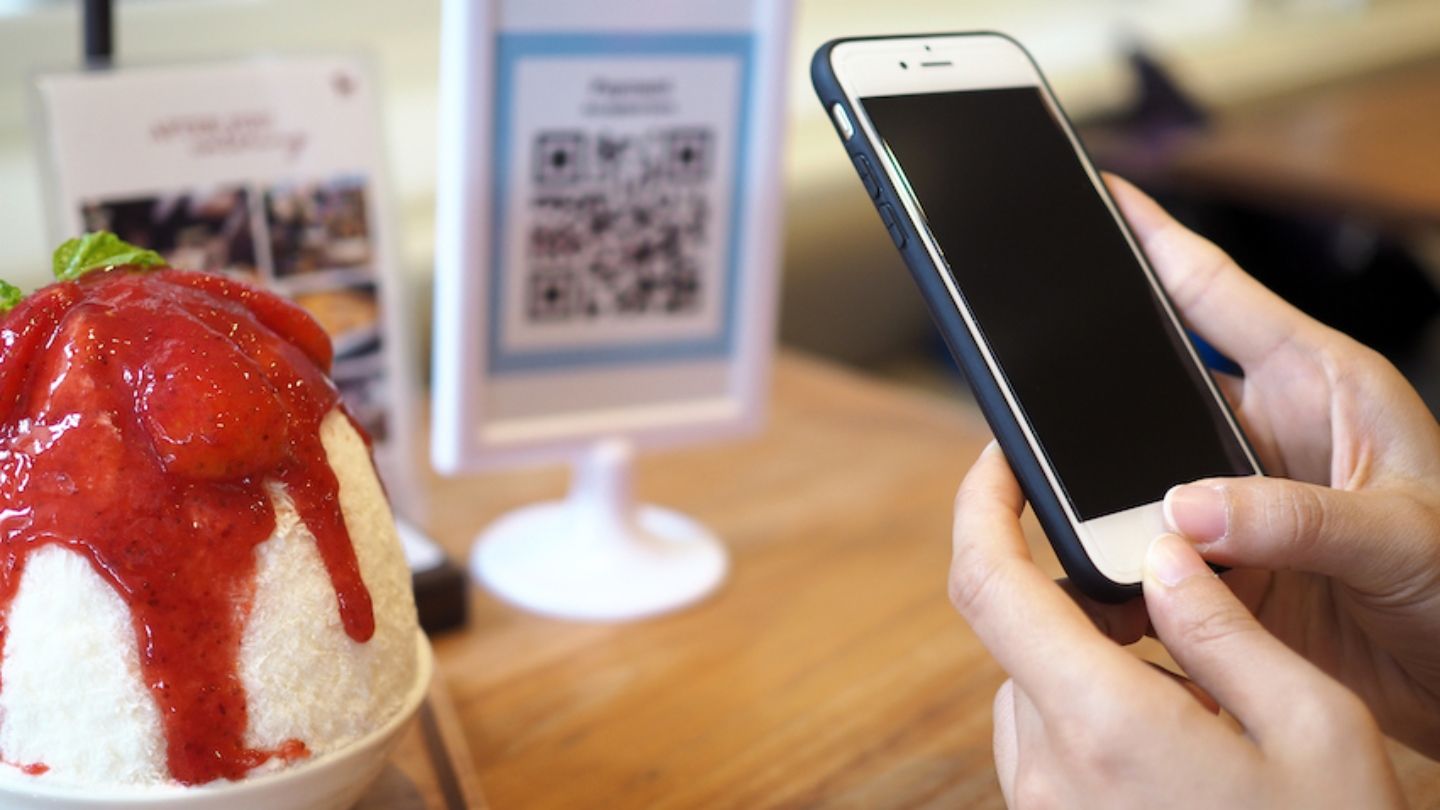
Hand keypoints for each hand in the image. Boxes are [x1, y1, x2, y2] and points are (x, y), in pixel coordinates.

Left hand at [953, 444, 1405, 808]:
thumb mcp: (1313, 725)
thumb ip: (1223, 625)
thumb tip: (1162, 553)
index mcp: (1102, 723)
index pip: (989, 583)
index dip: (981, 505)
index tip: (1000, 460)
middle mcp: (1048, 771)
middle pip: (1017, 635)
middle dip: (1077, 599)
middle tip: (1160, 597)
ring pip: (1032, 689)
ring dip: (1089, 663)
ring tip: (1194, 696)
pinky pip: (1046, 744)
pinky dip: (1090, 715)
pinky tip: (1173, 742)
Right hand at [1106, 176, 1439, 758]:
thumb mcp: (1402, 535)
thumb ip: (1297, 517)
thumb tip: (1183, 510)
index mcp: (1319, 383)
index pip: (1214, 290)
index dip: (1152, 237)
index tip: (1096, 195)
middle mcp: (1270, 432)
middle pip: (1157, 385)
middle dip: (1097, 380)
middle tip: (1034, 366)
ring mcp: (1242, 498)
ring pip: (1142, 471)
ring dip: (1110, 491)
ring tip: (1067, 497)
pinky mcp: (1226, 563)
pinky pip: (1151, 547)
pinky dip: (1121, 560)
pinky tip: (1102, 570)